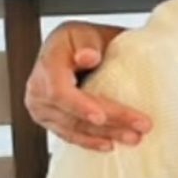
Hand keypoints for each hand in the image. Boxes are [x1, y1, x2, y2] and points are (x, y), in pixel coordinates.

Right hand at [24, 21, 150, 150]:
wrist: (73, 49)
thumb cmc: (82, 40)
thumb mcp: (86, 33)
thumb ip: (87, 43)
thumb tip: (88, 56)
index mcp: (47, 63)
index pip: (59, 91)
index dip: (80, 106)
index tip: (101, 116)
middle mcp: (38, 89)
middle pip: (72, 114)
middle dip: (109, 122)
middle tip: (140, 127)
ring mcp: (41, 108)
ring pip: (74, 128)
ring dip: (105, 135)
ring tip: (133, 137)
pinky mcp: (50, 120)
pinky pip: (70, 135)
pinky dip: (91, 141)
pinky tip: (109, 145)